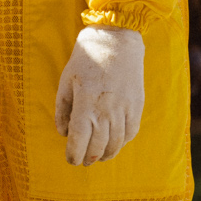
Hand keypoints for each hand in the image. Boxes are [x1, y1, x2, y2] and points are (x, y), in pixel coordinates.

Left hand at [54, 25, 145, 165]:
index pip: (79, 140)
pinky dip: (122, 141)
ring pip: (117, 143)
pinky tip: (115, 142)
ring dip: (106, 154)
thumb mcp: (66, 81)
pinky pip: (131, 131)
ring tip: (98, 156)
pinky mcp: (137, 105)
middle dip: (88, 158)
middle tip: (83, 161)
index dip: (74, 154)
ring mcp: (124, 109)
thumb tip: (64, 133)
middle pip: (98, 146)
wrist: (117, 39)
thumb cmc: (86, 59)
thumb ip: (63, 109)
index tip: (71, 159)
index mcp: (86, 104)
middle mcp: (107, 110)